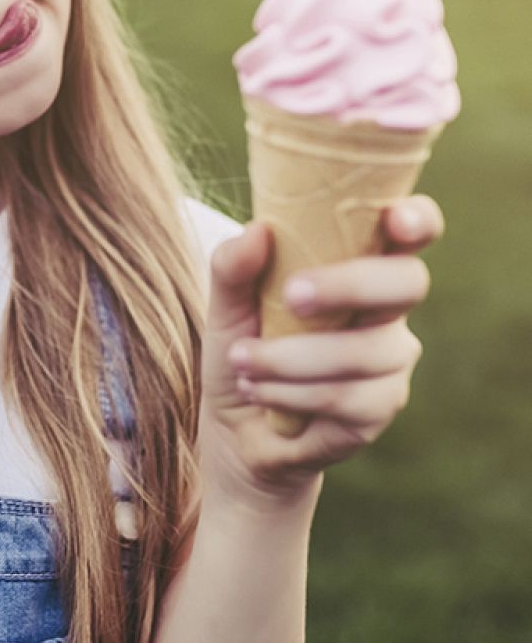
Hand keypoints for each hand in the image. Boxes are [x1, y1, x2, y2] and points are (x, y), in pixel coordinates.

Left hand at [197, 195, 444, 511]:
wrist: (233, 425)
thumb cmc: (242, 347)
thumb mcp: (225, 306)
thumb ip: (233, 268)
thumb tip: (256, 231)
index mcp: (360, 266)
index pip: (411, 232)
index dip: (417, 219)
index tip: (395, 218)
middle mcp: (388, 310)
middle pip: (406, 284)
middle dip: (348, 286)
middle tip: (293, 295)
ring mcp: (391, 360)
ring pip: (365, 351)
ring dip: (291, 357)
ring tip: (242, 362)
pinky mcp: (380, 408)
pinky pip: (346, 397)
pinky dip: (290, 392)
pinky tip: (258, 390)